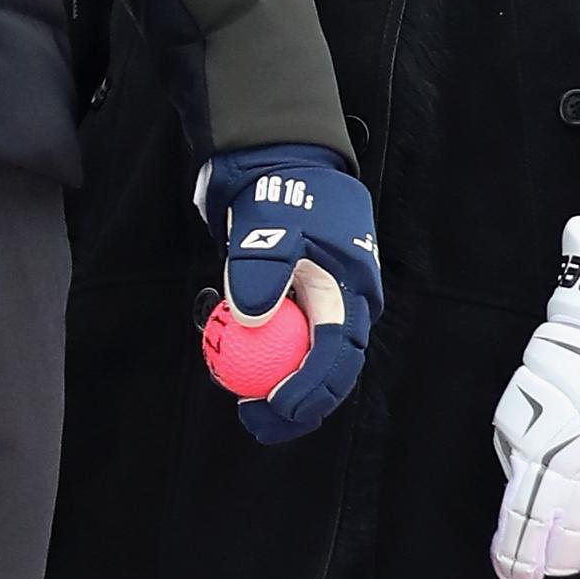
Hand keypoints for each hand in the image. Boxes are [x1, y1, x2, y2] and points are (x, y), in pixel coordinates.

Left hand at [195, 145, 382, 443]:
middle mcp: (340, 304)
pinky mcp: (292, 301)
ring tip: (242, 403)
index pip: (337, 354)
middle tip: (255, 420)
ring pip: (303, 360)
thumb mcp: (272, 219)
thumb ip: (262, 266)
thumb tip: (251, 320)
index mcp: (350, 290)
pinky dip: (260, 356)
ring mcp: (317, 304)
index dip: (311, 390)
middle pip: (327, 371)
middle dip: (298, 406)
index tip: (277, 406)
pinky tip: (230, 363)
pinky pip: (281, 340)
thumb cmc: (280, 187)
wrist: (276, 157)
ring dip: (277, 385)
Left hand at [490, 214, 579, 578]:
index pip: (528, 521)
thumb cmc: (569, 354)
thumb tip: (526, 489)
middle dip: (558, 561)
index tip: (513, 573)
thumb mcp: (525, 397)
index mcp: (549, 449)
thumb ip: (523, 447)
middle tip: (551, 568)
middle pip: (575, 540)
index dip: (518, 556)